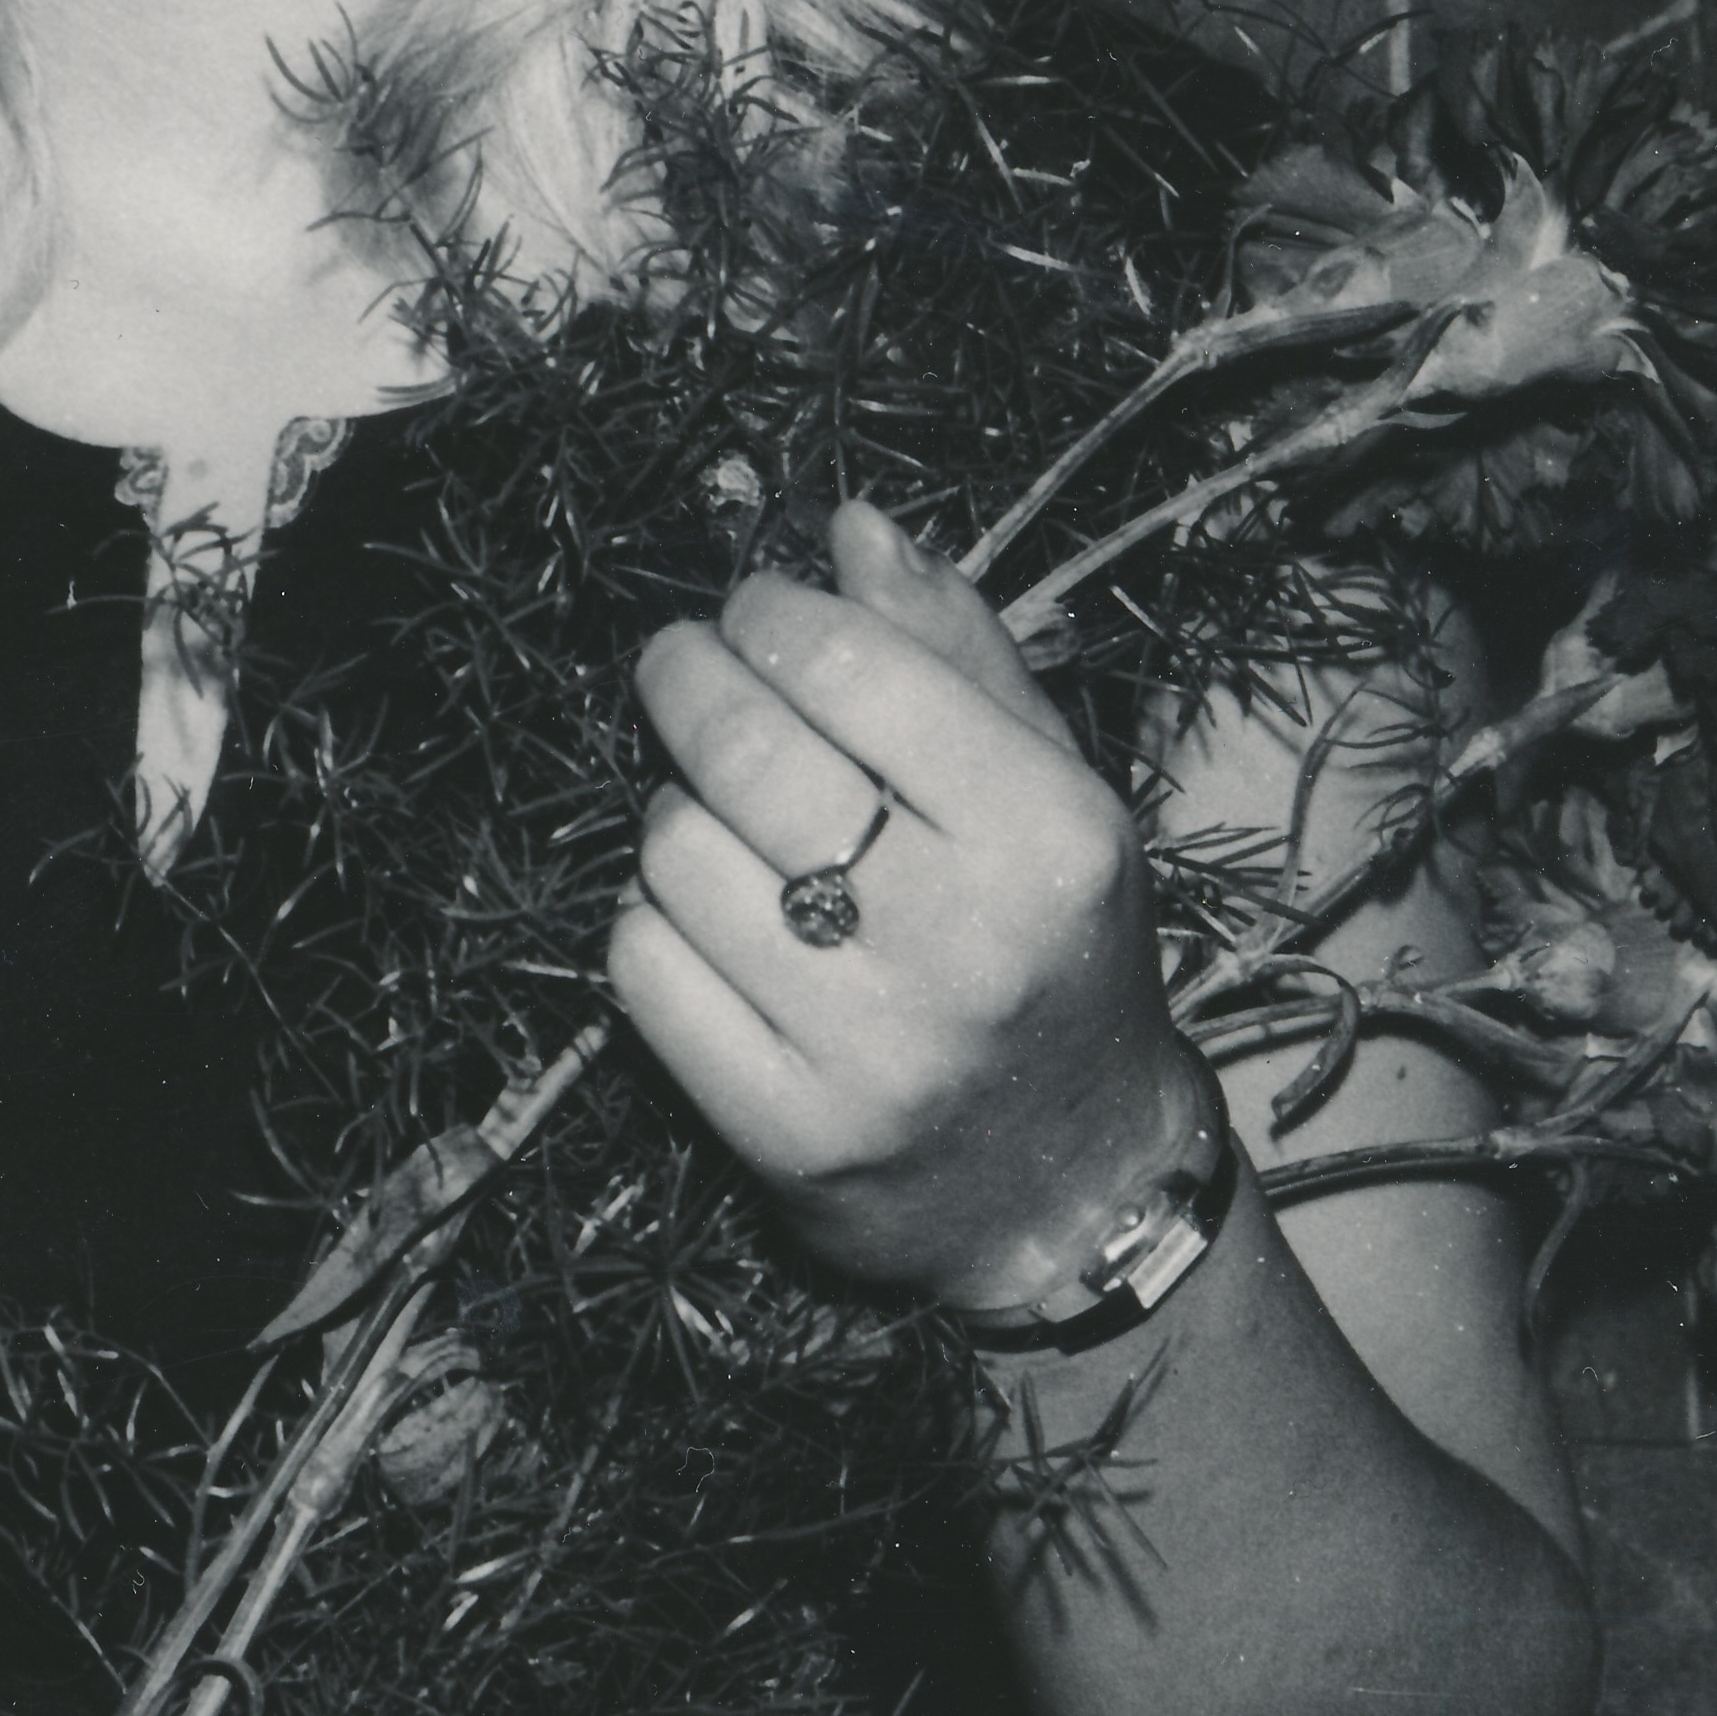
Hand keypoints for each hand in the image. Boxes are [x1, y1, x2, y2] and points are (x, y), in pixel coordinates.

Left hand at [610, 499, 1200, 1307]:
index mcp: (1050, 839)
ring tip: (717, 813)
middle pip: (748, 753)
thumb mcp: (1055, 793)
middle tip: (678, 663)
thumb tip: (849, 525)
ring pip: (678, 854)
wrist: (1073, 1190)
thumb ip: (957, 653)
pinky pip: (643, 968)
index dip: (770, 612)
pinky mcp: (785, 1133)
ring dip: (672, 810)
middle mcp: (967, 943)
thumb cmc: (1053, 953)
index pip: (852, 665)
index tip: (750, 607)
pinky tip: (701, 915)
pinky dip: (649, 918)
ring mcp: (871, 1051)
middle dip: (687, 679)